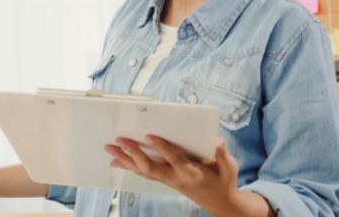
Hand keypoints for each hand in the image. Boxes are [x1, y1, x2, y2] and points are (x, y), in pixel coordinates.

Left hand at [104, 136, 271, 216]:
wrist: (220, 202)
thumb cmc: (224, 180)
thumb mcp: (229, 166)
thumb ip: (221, 153)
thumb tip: (216, 141)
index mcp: (192, 172)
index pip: (174, 159)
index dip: (162, 147)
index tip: (150, 135)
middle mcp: (176, 177)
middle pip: (151, 167)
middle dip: (134, 153)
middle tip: (119, 140)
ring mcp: (168, 180)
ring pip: (143, 170)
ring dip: (125, 159)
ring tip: (109, 148)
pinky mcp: (164, 180)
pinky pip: (143, 173)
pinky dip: (128, 166)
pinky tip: (116, 161)